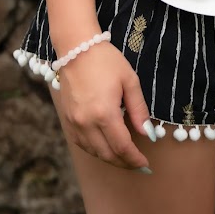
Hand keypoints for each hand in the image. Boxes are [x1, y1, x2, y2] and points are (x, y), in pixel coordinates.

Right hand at [57, 41, 155, 171]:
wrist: (77, 48)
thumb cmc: (106, 61)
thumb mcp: (129, 80)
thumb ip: (139, 109)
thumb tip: (147, 133)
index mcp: (105, 113)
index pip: (122, 147)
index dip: (135, 159)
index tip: (146, 165)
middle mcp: (87, 123)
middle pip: (107, 154)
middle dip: (124, 163)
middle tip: (138, 165)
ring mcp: (74, 123)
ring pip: (94, 152)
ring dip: (110, 158)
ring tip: (125, 157)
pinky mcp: (67, 120)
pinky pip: (82, 144)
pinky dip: (95, 150)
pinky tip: (106, 147)